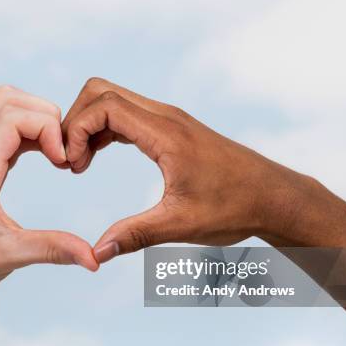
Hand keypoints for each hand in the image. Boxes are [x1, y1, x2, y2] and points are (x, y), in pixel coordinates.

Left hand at [0, 85, 97, 318]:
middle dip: (46, 116)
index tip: (64, 162)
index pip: (13, 116)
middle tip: (63, 154)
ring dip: (36, 121)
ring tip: (55, 155)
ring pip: (3, 110)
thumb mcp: (8, 257)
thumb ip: (53, 250)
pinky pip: (1, 131)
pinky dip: (27, 134)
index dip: (48, 128)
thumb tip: (95, 258)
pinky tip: (43, 159)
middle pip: (9, 100)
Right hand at [62, 78, 306, 261]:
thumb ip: (135, 235)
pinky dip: (104, 129)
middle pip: (102, 92)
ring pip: (112, 100)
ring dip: (89, 125)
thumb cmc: (235, 207)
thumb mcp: (181, 225)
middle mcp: (166, 117)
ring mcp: (169, 119)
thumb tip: (95, 253)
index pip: (104, 105)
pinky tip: (98, 156)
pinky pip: (126, 114)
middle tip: (72, 162)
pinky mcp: (171, 128)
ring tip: (81, 164)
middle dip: (76, 121)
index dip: (76, 129)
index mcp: (166, 133)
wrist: (274, 197)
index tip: (72, 165)